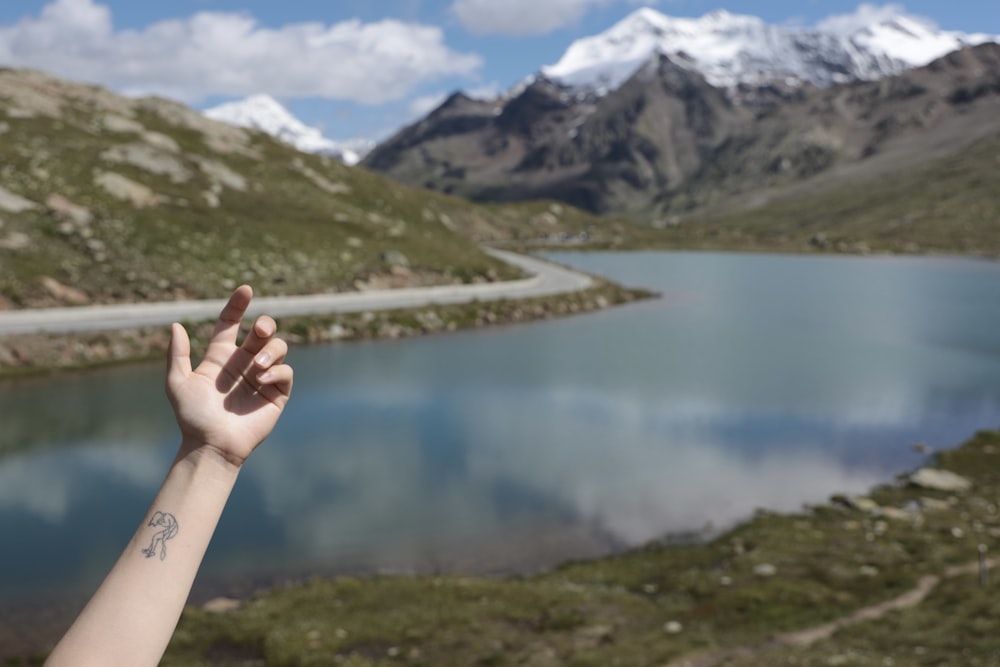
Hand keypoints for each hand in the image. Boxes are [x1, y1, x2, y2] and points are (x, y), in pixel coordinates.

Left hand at [166, 285, 292, 467]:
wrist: (212, 446)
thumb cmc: (192, 417)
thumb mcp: (177, 383)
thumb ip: (178, 354)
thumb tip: (175, 324)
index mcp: (221, 357)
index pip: (231, 323)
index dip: (238, 305)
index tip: (246, 290)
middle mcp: (244, 363)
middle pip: (262, 332)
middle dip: (265, 325)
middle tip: (261, 329)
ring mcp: (262, 378)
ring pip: (278, 348)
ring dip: (271, 351)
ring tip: (258, 366)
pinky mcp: (277, 393)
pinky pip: (286, 373)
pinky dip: (277, 371)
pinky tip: (261, 379)